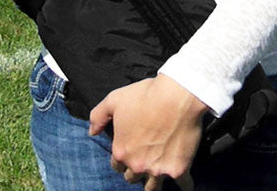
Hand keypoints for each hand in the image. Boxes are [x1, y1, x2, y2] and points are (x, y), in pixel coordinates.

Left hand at [89, 75, 207, 190]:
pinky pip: (184, 187)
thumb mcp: (114, 99)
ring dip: (153, 182)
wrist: (176, 95)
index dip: (122, 156)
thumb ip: (98, 116)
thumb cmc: (145, 95)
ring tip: (157, 174)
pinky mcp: (179, 169)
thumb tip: (91, 132)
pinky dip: (185, 186)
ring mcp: (159, 169)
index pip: (116, 165)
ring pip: (153, 188)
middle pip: (133, 178)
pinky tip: (185, 183)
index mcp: (121, 151)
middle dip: (136, 169)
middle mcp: (138, 165)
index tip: (129, 149)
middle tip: (143, 158)